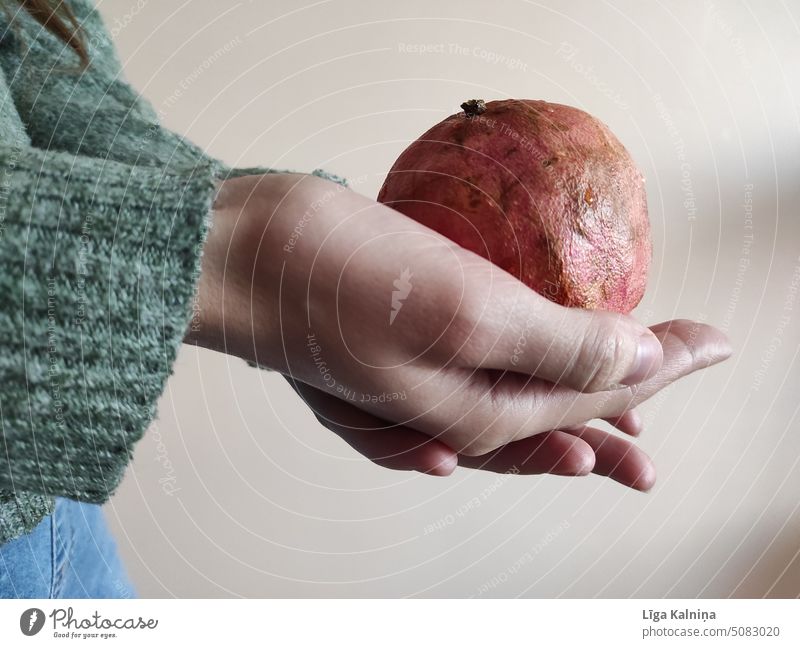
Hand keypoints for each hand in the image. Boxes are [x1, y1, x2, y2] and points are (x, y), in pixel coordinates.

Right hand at [290, 319, 729, 490]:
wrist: (246, 256)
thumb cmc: (343, 281)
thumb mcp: (465, 311)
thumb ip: (559, 346)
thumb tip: (641, 363)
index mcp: (482, 411)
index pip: (595, 398)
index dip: (662, 369)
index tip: (713, 341)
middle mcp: (458, 412)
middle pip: (563, 418)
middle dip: (627, 411)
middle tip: (673, 410)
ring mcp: (430, 386)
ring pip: (524, 407)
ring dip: (578, 413)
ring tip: (621, 431)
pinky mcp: (410, 349)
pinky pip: (480, 386)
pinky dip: (519, 396)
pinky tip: (530, 406)